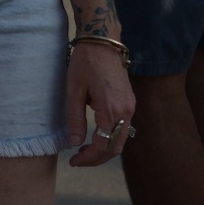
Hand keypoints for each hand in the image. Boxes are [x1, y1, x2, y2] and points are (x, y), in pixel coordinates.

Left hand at [65, 42, 136, 166]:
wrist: (103, 42)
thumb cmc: (85, 63)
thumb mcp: (73, 91)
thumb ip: (75, 119)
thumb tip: (75, 143)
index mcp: (112, 110)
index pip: (103, 146)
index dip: (88, 158)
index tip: (73, 162)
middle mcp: (126, 112)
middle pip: (116, 147)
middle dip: (97, 159)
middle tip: (78, 161)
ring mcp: (131, 107)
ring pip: (122, 139)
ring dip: (105, 149)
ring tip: (84, 151)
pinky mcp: (130, 102)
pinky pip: (124, 128)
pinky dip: (112, 138)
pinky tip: (96, 136)